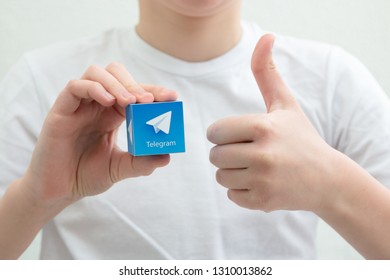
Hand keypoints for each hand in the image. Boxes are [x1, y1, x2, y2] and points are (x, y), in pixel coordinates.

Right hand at [22, 62, 176, 208]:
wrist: (59, 190)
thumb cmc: (86, 175)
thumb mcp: (120, 168)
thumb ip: (141, 163)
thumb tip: (167, 157)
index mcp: (113, 115)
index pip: (135, 92)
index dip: (154, 91)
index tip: (172, 97)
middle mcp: (97, 105)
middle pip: (116, 74)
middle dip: (135, 83)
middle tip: (148, 100)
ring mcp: (79, 106)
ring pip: (97, 73)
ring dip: (117, 83)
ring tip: (130, 101)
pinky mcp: (61, 110)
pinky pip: (75, 87)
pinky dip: (94, 89)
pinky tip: (108, 103)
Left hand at [207, 35, 336, 211]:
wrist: (326, 178)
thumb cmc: (301, 138)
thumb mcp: (285, 104)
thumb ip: (267, 73)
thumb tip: (265, 37)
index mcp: (263, 127)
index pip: (214, 132)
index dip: (222, 134)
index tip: (237, 135)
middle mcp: (262, 155)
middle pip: (214, 156)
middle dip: (226, 153)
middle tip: (247, 152)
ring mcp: (263, 180)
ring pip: (221, 176)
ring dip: (232, 172)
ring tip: (254, 167)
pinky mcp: (263, 201)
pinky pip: (231, 195)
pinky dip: (241, 190)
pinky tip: (259, 182)